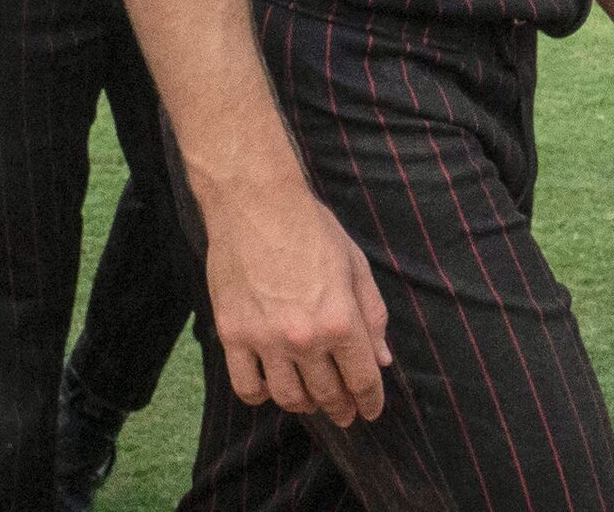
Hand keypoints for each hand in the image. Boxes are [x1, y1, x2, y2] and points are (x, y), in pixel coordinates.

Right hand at [200, 186, 392, 424]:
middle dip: (341, 409)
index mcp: (341, 320)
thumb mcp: (354, 265)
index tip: (371, 410)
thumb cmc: (310, 227)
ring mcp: (265, 339)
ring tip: (308, 398)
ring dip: (305, 405)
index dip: (371, 402)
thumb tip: (382, 360)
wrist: (253, 202)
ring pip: (288, 398)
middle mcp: (305, 338)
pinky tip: (269, 387)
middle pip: (328, 394)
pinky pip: (246, 386)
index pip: (363, 380)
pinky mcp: (232, 334)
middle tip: (343, 412)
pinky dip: (260, 396)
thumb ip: (372, 316)